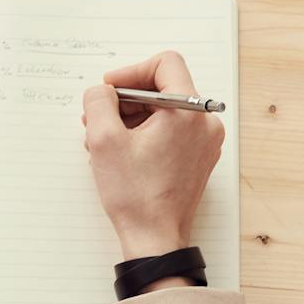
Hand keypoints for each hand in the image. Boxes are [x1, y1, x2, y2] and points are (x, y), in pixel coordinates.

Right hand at [82, 51, 224, 261]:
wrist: (155, 239)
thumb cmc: (135, 196)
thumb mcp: (104, 139)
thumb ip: (99, 101)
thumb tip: (102, 91)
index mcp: (189, 111)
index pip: (165, 64)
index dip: (131, 72)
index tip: (109, 90)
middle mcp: (204, 123)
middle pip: (163, 89)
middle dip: (125, 100)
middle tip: (98, 118)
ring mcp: (205, 142)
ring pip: (164, 112)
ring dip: (131, 119)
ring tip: (102, 141)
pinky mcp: (198, 158)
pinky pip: (171, 131)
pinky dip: (144, 134)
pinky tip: (120, 153)